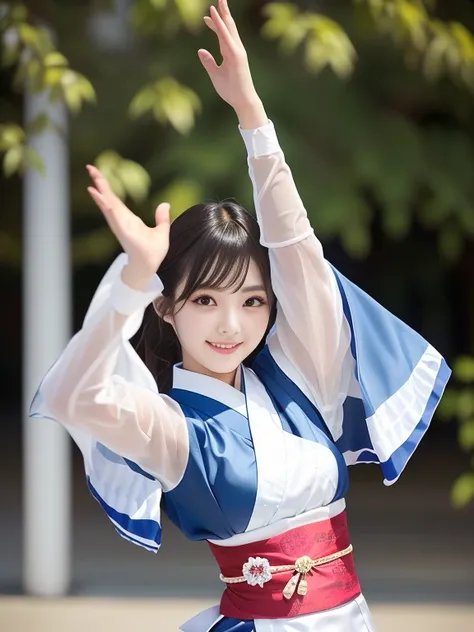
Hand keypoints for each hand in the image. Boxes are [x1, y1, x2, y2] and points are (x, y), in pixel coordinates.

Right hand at [86, 165, 169, 287]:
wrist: (150, 266)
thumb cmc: (153, 252)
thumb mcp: (162, 231)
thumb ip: (162, 218)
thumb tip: (165, 204)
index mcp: (128, 218)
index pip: (115, 199)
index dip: (106, 186)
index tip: (98, 173)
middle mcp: (121, 220)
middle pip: (108, 198)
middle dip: (99, 183)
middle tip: (89, 167)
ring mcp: (121, 225)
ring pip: (108, 205)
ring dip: (100, 193)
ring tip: (91, 181)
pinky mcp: (123, 231)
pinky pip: (114, 217)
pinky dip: (107, 207)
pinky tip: (102, 198)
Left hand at [198, 0, 259, 111]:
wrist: (242, 101)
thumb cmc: (231, 90)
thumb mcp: (215, 74)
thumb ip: (209, 62)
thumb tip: (200, 51)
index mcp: (230, 53)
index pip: (222, 34)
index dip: (214, 24)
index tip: (205, 17)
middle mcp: (235, 49)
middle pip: (228, 26)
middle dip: (223, 12)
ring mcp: (237, 51)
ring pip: (228, 27)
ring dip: (223, 13)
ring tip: (218, 0)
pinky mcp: (236, 55)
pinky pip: (225, 36)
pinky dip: (219, 25)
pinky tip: (214, 16)